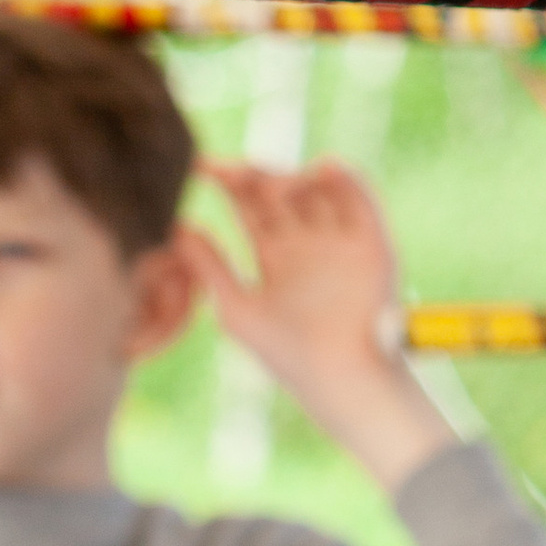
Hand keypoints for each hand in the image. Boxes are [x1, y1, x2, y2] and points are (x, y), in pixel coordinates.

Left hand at [183, 161, 451, 493]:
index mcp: (274, 254)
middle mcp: (306, 239)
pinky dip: (346, 178)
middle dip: (254, 174)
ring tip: (271, 184)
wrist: (339, 379)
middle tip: (231, 172)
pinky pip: (361, 197)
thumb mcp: (237, 309)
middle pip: (278, 188)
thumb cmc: (286, 355)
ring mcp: (339, 236)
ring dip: (292, 175)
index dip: (225, 181)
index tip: (197, 166)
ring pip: (315, 185)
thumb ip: (208, 268)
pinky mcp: (372, 240)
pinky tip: (322, 169)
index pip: (248, 203)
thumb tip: (173, 228)